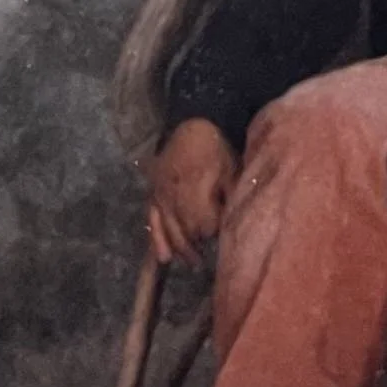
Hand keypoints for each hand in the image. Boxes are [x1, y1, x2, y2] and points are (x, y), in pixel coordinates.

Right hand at [147, 118, 237, 266]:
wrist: (191, 123)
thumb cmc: (217, 148)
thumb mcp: (232, 170)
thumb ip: (231, 197)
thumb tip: (234, 222)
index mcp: (196, 194)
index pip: (204, 228)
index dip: (213, 237)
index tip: (222, 243)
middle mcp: (175, 200)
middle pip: (185, 235)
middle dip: (196, 248)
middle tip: (205, 262)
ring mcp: (161, 199)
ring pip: (169, 232)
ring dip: (180, 250)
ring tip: (192, 263)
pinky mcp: (153, 195)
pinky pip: (152, 222)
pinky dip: (157, 241)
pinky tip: (163, 258)